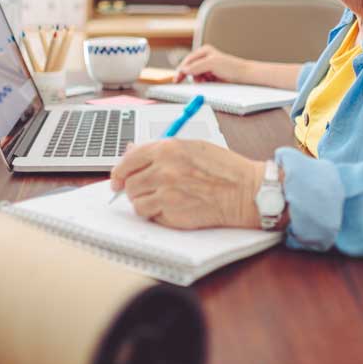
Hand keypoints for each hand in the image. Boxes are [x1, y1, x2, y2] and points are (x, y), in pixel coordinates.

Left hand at [110, 140, 263, 229]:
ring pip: (137, 202)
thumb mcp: (191, 147)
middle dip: (134, 188)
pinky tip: (173, 207)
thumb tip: (131, 152)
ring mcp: (167, 193)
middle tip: (145, 190)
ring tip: (163, 199)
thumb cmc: (223, 168)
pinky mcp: (172, 214)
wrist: (244, 191)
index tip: (117, 179)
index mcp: (167, 148)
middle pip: (129, 183)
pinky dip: (157, 214)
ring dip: (145, 202)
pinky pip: (151, 216)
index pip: (128, 160)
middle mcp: (164, 170)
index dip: (119, 171)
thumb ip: (160, 150)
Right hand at [175, 45, 247, 82]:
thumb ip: (197, 66)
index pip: (188, 60)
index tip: (177, 78)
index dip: (181, 69)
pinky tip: (210, 82)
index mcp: (204, 51)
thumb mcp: (212, 63)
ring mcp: (207, 67)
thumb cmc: (232, 67)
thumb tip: (185, 69)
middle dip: (190, 75)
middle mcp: (204, 58)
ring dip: (198, 79)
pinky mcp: (210, 76)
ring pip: (194, 75)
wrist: (244, 76)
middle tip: (182, 81)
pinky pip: (201, 80)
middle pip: (189, 68)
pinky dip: (203, 83)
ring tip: (207, 80)